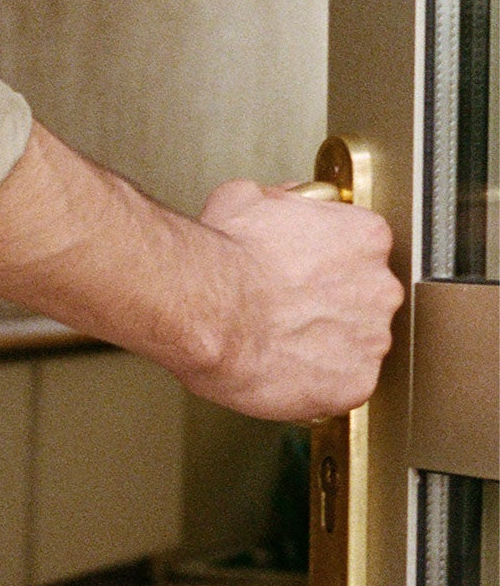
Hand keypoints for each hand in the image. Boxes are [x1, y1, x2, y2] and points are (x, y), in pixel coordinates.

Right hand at [169, 180, 402, 421]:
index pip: (363, 251)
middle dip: (330, 306)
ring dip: (324, 346)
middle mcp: (380, 288)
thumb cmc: (224, 256)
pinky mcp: (354, 383)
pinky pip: (342, 386)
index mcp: (365, 238)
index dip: (327, 264)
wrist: (205, 306)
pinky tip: (282, 371)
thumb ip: (281, 202)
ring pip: (355, 345)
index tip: (303, 272)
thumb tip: (280, 202)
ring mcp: (371, 339)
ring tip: (278, 344)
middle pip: (365, 300)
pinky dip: (315, 385)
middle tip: (287, 310)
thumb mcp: (245, 198)